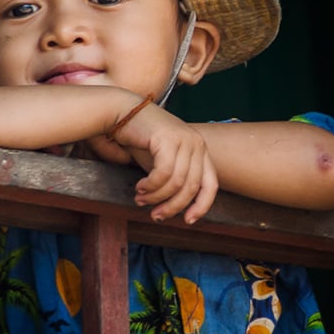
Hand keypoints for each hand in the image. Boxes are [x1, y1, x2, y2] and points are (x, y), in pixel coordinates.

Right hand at [89, 104, 219, 224]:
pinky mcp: (168, 138)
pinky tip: (139, 188)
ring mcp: (184, 139)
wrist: (123, 112)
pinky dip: (150, 186)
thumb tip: (176, 209)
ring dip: (156, 197)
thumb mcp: (165, 161)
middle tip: (155, 216)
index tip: (187, 221)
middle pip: (191, 187)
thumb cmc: (142, 140)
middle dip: (172, 207)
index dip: (201, 206)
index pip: (210, 185)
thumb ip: (175, 179)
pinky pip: (163, 173)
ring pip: (176, 183)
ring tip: (141, 199)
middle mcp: (196, 143)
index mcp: (200, 150)